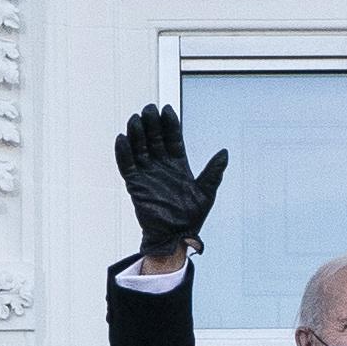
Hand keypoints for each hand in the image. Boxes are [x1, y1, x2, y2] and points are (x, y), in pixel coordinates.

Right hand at [114, 103, 226, 264]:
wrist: (176, 236)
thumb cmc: (192, 217)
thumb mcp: (207, 192)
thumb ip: (214, 172)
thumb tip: (224, 153)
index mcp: (178, 164)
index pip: (173, 138)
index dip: (170, 124)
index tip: (167, 109)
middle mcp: (161, 165)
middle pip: (154, 139)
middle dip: (152, 124)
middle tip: (149, 109)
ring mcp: (147, 174)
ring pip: (139, 148)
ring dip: (137, 134)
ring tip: (135, 119)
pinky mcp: (135, 185)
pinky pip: (127, 166)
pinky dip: (124, 153)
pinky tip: (122, 139)